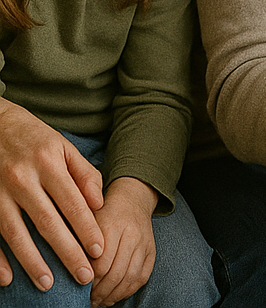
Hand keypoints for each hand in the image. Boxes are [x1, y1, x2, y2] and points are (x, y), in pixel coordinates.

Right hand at [0, 100, 103, 291]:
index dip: (87, 229)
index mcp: (48, 164)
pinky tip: (8, 278)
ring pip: (17, 233)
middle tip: (84, 276)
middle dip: (67, 252)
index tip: (99, 250)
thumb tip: (100, 204)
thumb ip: (84, 174)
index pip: (72, 203)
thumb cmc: (36, 140)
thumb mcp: (64, 148)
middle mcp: (22, 179)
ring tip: (49, 284)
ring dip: (33, 261)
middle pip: (47, 223)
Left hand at [88, 179, 156, 306]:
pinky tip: (115, 295)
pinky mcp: (152, 250)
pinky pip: (142, 277)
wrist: (131, 200)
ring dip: (113, 294)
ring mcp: (145, 243)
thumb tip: (68, 273)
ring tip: (99, 301)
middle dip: (100, 292)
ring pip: (131, 277)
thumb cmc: (102, 212)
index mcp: (112, 225)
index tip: (77, 287)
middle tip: (87, 300)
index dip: (88, 280)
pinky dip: (128, 291)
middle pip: (117, 273)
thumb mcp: (86, 220)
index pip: (101, 263)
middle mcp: (132, 234)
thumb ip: (78, 241)